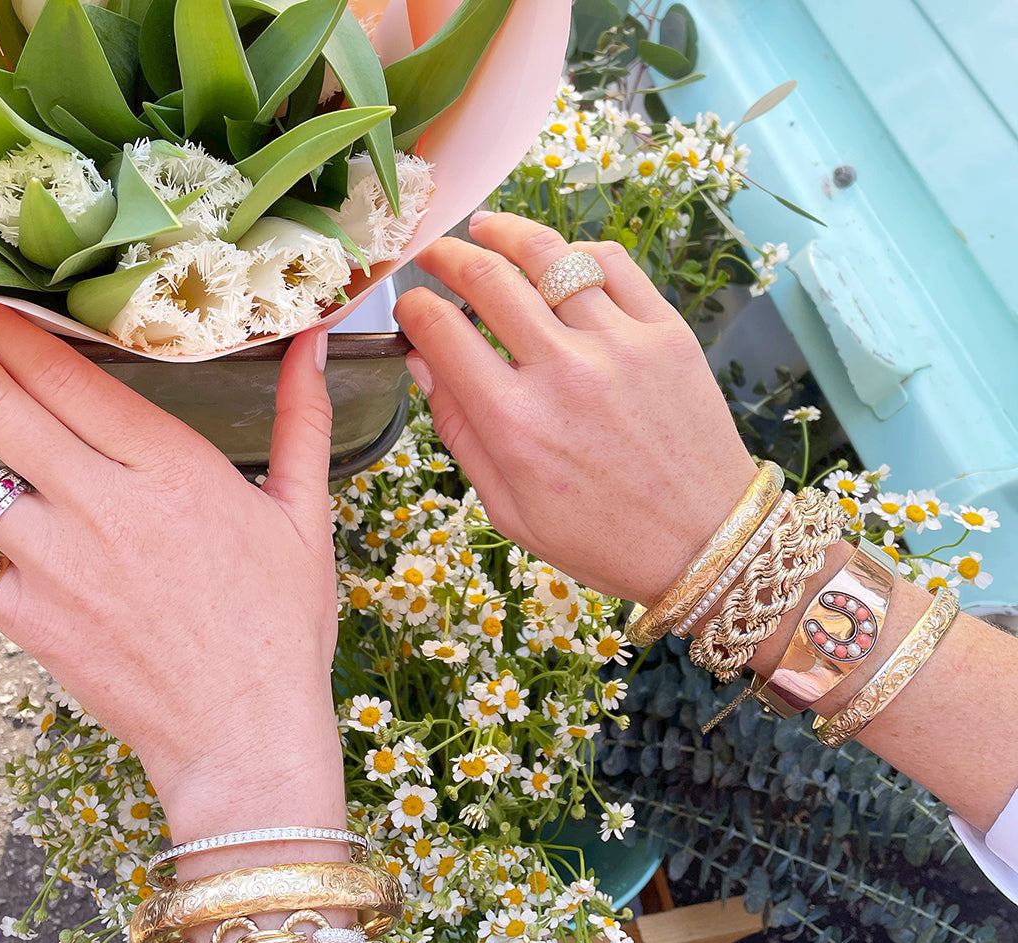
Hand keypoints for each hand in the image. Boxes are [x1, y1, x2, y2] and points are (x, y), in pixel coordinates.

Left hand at [0, 296, 340, 836]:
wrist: (245, 734)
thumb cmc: (280, 628)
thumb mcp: (305, 517)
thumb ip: (301, 422)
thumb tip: (313, 344)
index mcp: (175, 472)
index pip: (67, 376)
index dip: (8, 323)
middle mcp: (105, 507)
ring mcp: (55, 564)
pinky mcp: (26, 617)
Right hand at [394, 212, 756, 603]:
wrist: (704, 543)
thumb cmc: (601, 538)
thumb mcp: (509, 508)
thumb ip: (461, 432)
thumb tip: (423, 364)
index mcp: (514, 423)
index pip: (441, 331)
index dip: (412, 310)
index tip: (410, 309)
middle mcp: (563, 372)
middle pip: (486, 278)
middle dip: (446, 255)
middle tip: (433, 252)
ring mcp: (620, 345)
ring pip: (549, 256)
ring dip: (505, 232)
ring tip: (485, 228)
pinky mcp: (666, 333)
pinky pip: (614, 264)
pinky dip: (577, 252)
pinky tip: (558, 257)